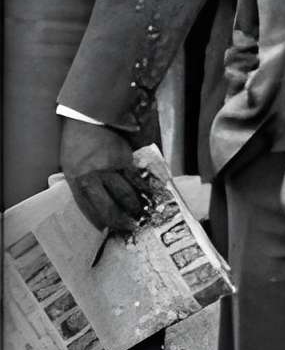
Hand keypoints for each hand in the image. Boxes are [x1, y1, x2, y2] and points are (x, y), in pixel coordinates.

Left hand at [57, 118, 152, 234]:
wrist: (87, 120)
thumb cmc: (76, 144)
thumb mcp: (70, 165)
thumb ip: (79, 182)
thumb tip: (92, 199)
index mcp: (76, 180)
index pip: (88, 208)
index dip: (100, 220)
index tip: (109, 229)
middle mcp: (92, 177)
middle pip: (109, 205)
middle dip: (121, 220)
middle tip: (130, 227)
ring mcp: (109, 169)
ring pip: (126, 195)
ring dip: (135, 207)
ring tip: (141, 214)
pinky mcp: (124, 161)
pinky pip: (136, 180)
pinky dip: (143, 190)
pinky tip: (148, 196)